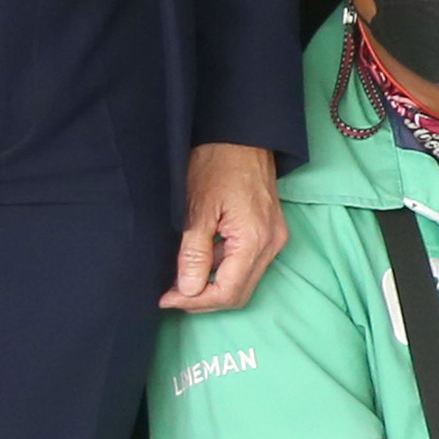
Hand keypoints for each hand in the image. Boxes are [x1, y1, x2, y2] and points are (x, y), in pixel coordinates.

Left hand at [164, 142, 284, 313]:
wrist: (242, 136)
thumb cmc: (217, 165)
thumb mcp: (197, 209)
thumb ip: (193, 253)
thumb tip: (187, 290)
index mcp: (255, 239)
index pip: (227, 291)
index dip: (194, 301)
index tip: (165, 298)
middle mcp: (271, 244)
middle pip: (238, 293)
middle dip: (203, 300)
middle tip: (171, 295)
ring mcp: (274, 238)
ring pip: (243, 281)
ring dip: (212, 287)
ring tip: (180, 281)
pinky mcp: (269, 231)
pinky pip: (246, 264)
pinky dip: (222, 271)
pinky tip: (199, 262)